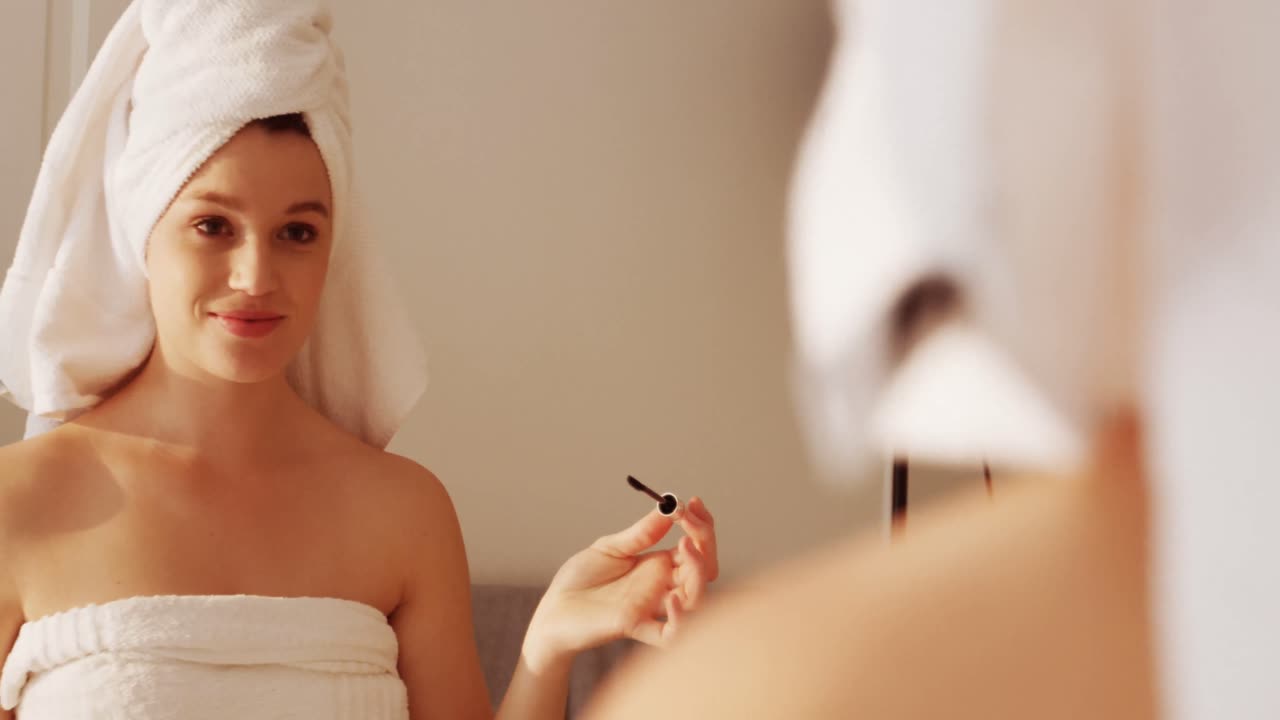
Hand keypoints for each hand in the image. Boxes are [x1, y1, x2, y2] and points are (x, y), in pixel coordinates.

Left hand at [523, 497, 718, 670]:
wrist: (554, 608)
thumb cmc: (580, 579)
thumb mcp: (610, 547)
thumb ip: (640, 533)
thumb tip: (668, 508)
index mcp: (659, 565)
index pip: (696, 546)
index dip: (700, 525)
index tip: (691, 503)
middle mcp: (662, 586)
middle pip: (704, 568)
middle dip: (704, 540)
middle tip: (688, 520)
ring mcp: (652, 608)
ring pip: (697, 598)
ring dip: (699, 571)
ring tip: (684, 546)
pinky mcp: (637, 628)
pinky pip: (670, 634)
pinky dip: (680, 619)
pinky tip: (672, 598)